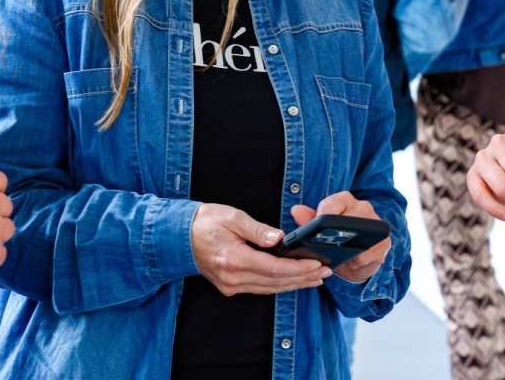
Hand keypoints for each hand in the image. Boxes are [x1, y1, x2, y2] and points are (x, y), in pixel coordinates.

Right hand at [191, 203, 329, 295]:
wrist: (179, 236)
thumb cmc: (206, 221)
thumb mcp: (233, 217)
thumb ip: (258, 229)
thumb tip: (280, 238)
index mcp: (234, 259)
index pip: (274, 268)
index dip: (298, 268)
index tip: (317, 264)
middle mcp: (233, 277)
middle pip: (275, 282)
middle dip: (302, 278)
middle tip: (325, 272)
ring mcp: (230, 285)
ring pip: (269, 288)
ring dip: (294, 284)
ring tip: (315, 278)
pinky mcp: (230, 286)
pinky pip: (260, 288)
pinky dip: (279, 285)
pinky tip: (292, 280)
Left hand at [290, 191, 390, 283]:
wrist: (360, 257)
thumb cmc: (338, 240)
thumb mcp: (321, 232)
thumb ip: (308, 221)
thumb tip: (295, 210)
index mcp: (345, 200)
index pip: (334, 202)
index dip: (325, 214)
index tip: (317, 226)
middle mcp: (362, 207)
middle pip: (348, 219)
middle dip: (336, 236)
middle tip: (329, 247)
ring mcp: (376, 223)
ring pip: (361, 237)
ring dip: (349, 251)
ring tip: (342, 257)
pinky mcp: (385, 241)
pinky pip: (370, 253)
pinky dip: (359, 262)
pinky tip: (354, 263)